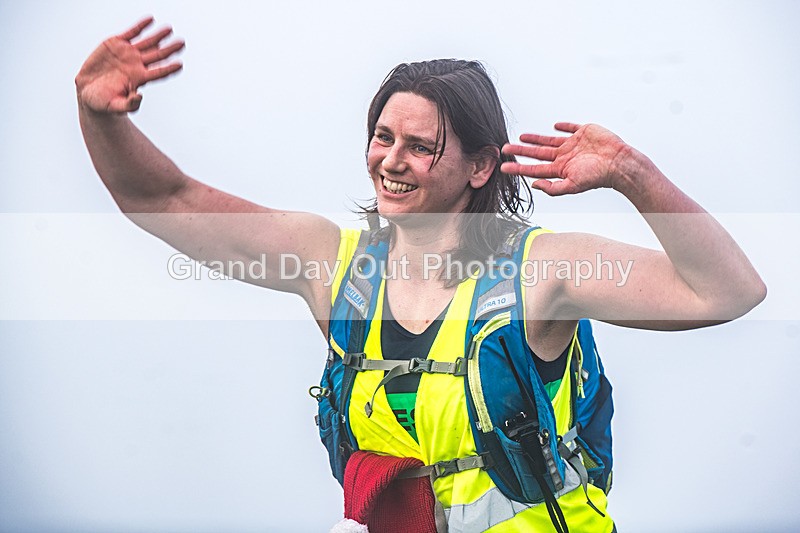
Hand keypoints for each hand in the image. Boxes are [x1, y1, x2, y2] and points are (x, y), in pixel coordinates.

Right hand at [75, 17, 184, 113]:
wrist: (87, 90)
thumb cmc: (103, 102)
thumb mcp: (115, 106)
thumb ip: (129, 104)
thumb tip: (140, 96)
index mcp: (139, 79)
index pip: (158, 73)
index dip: (169, 69)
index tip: (180, 64)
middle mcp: (137, 65)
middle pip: (158, 55)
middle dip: (170, 49)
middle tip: (182, 43)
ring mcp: (128, 53)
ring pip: (148, 42)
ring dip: (159, 36)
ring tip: (170, 29)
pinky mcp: (116, 43)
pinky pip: (131, 32)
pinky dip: (140, 26)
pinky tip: (150, 19)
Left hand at [500, 123, 631, 195]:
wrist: (619, 163)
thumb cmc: (598, 176)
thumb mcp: (572, 185)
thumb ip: (553, 188)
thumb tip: (534, 185)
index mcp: (561, 169)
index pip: (534, 168)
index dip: (519, 167)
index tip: (504, 166)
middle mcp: (565, 157)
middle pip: (537, 154)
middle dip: (521, 152)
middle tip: (505, 149)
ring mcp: (574, 144)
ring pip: (549, 141)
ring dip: (535, 140)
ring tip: (521, 137)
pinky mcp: (584, 132)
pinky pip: (571, 128)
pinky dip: (563, 127)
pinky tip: (555, 126)